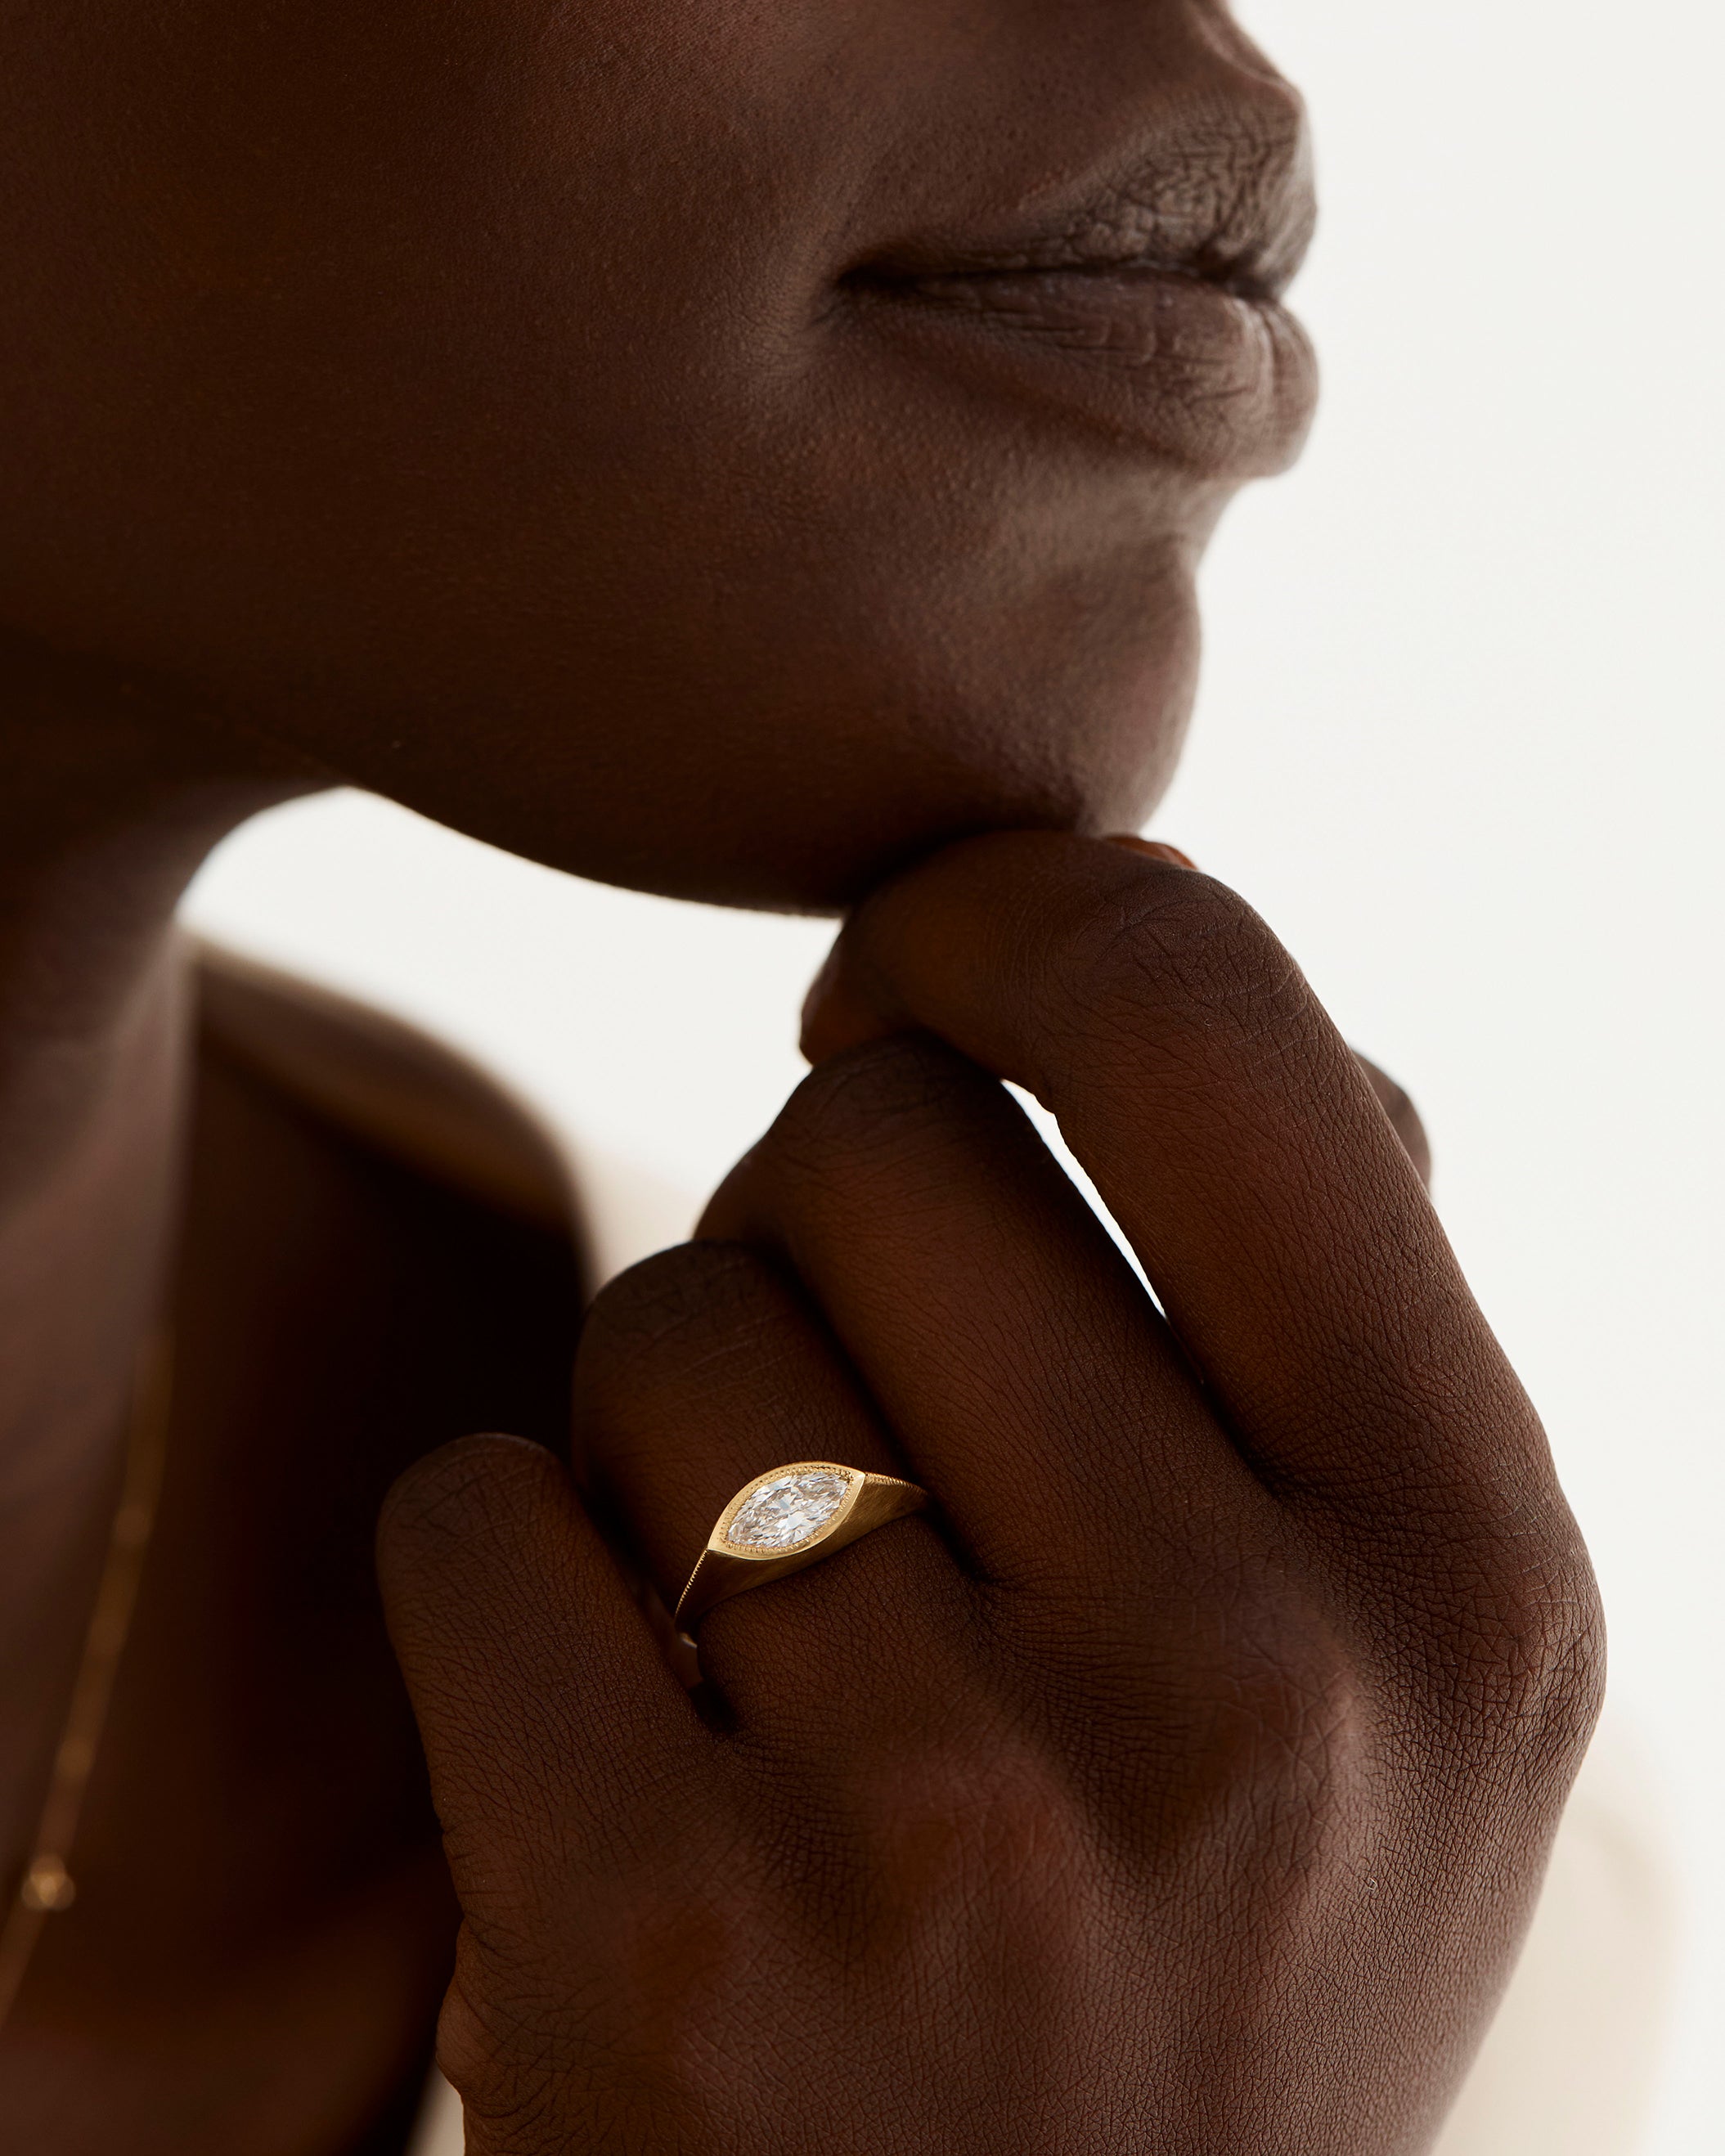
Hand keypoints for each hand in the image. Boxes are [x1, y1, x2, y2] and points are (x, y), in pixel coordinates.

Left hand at [378, 833, 1600, 2154]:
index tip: (893, 991)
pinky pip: (475, 1507)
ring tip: (767, 1638)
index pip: (1193, 1006)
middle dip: (814, 1232)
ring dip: (665, 1435)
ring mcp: (956, 1830)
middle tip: (859, 1429)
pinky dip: (502, 1571)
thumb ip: (1330, 1311)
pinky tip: (614, 1732)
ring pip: (662, 1324)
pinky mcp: (661, 1946)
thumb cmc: (1188, 1952)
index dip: (995, 918)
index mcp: (1468, 1560)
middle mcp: (1255, 1689)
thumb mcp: (1387, 1672)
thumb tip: (1193, 994)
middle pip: (873, 1140)